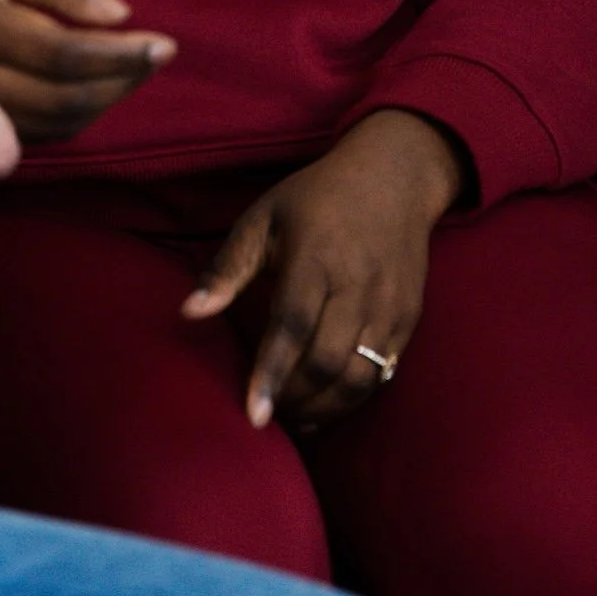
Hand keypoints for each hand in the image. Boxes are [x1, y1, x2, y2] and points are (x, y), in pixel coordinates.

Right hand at [0, 0, 175, 142]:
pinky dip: (75, 112)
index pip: (61, 53)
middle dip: (122, 81)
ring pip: (53, 122)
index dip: (118, 55)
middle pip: (62, 98)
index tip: (162, 41)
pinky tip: (95, 85)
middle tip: (159, 54)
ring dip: (104, 100)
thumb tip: (119, 13)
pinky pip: (34, 131)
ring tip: (134, 68)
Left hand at [183, 110, 469, 429]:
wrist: (395, 177)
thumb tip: (188, 313)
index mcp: (315, 256)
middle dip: (295, 399)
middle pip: (328, 361)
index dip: (272, 373)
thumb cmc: (317, 198)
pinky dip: (352, 399)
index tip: (253, 416)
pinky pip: (382, 373)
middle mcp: (357, 284)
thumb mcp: (264, 218)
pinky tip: (324, 406)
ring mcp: (389, 304)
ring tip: (293, 418)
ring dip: (324, 409)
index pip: (293, 325)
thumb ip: (228, 268)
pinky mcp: (408, 318)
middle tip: (267, 414)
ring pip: (359, 377)